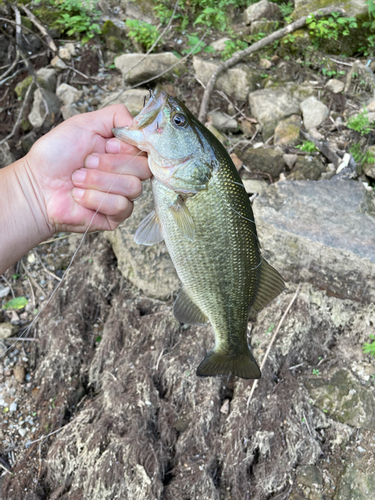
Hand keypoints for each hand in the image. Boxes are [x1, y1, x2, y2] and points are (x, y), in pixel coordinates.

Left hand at [22, 104, 149, 234]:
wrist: (36, 185)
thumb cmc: (56, 155)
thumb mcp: (85, 123)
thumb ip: (116, 116)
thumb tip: (141, 124)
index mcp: (122, 151)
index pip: (147, 149)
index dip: (128, 148)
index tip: (107, 145)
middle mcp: (126, 173)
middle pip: (144, 169)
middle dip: (110, 164)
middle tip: (87, 162)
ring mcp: (123, 195)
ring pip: (133, 188)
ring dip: (99, 181)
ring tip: (77, 179)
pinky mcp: (115, 216)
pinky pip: (121, 206)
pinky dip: (95, 198)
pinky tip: (79, 195)